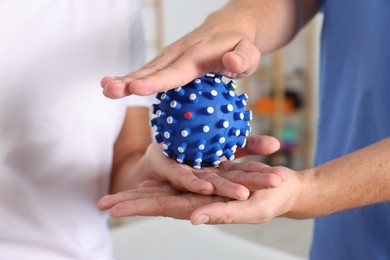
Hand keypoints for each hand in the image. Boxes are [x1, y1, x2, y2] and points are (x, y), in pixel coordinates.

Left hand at [97, 164, 303, 224]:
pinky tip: (149, 181)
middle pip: (156, 201)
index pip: (162, 208)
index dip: (136, 208)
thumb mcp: (250, 208)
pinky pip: (179, 180)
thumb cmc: (271, 200)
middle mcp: (196, 200)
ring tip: (118, 195)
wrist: (283, 189)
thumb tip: (193, 219)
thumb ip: (222, 214)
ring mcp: (200, 190)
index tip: (111, 209)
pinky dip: (162, 182)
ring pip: (165, 191)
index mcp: (201, 207)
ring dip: (141, 193)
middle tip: (102, 203)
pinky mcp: (207, 179)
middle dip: (130, 202)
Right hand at [100, 10, 259, 97]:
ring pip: (144, 69)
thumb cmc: (240, 46)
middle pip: (152, 69)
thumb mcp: (250, 53)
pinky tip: (113, 86)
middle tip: (109, 90)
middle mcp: (179, 54)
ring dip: (124, 79)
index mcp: (197, 55)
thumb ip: (243, 58)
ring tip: (105, 89)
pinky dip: (130, 78)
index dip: (155, 81)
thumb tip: (231, 63)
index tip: (136, 88)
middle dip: (130, 80)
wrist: (228, 28)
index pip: (175, 71)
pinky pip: (147, 71)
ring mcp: (170, 56)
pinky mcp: (166, 60)